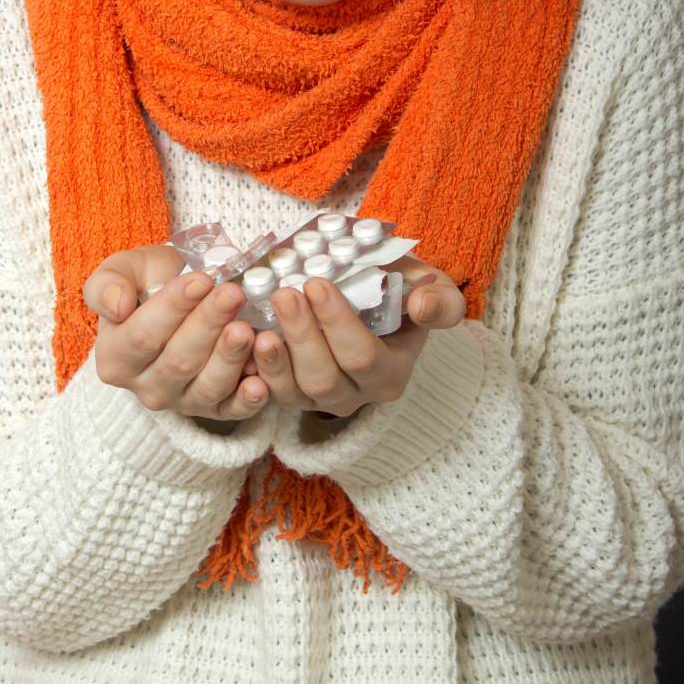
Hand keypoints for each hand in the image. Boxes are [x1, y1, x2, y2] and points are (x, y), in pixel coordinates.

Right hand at [82, 246, 269, 420]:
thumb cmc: (149, 283)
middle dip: (208, 325)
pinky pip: (232, 410)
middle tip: (232, 294)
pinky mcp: (216, 410)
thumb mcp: (122, 272)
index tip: (201, 279)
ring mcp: (182, 402)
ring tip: (247, 329)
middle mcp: (146, 388)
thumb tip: (117, 306)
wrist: (183, 296)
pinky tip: (260, 383)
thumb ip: (107, 285)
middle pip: (178, 361)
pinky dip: (248, 400)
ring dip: (229, 358)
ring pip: (206, 387)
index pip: (142, 336)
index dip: (173, 308)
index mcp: (116, 358)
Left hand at [251, 260, 465, 415]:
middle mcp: (358, 394)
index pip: (362, 357)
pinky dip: (256, 372)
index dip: (336, 324)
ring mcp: (322, 399)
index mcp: (391, 371)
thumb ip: (439, 301)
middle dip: (301, 335)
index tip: (315, 283)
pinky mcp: (294, 395)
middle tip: (284, 293)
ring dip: (274, 360)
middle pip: (324, 377)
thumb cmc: (402, 292)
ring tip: (258, 326)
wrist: (376, 300)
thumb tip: (423, 305)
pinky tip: (243, 343)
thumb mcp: (432, 289)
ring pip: (295, 391)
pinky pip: (271, 394)